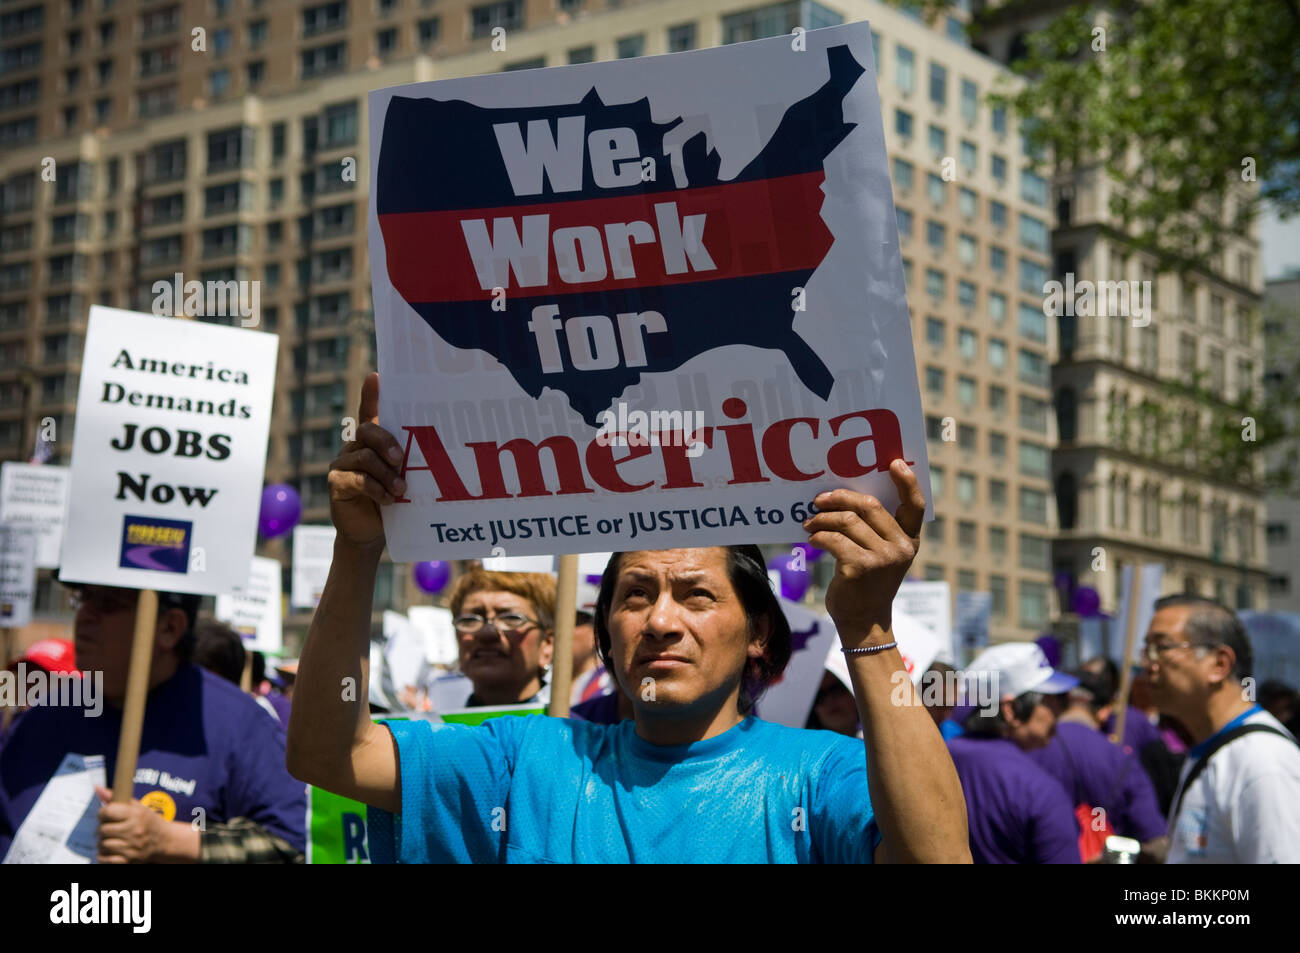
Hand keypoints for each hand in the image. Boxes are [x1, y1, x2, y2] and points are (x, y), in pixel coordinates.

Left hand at [95, 785, 169, 863]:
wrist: (165, 841)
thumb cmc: (149, 822)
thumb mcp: (138, 807)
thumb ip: (117, 798)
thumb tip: (97, 788)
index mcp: (136, 815)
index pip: (108, 811)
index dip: (103, 813)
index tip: (105, 814)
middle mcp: (134, 830)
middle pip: (103, 829)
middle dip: (103, 828)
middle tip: (109, 828)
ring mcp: (132, 847)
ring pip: (103, 845)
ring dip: (103, 842)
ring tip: (111, 839)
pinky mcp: (129, 860)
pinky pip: (106, 859)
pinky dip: (104, 856)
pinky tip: (110, 850)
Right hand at [328, 372, 405, 550]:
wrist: (372, 532)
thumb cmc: (393, 501)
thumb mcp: (404, 478)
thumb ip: (409, 463)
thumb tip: (434, 452)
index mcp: (373, 441)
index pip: (370, 411)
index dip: (371, 394)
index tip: (376, 376)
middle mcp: (355, 446)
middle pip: (368, 431)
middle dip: (387, 443)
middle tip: (402, 460)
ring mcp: (343, 463)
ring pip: (365, 457)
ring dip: (387, 474)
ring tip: (401, 490)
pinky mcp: (336, 482)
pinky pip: (357, 479)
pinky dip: (376, 489)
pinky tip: (389, 500)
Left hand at [802, 459, 925, 641]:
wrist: (862, 621)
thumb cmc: (868, 583)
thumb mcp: (881, 556)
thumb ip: (875, 531)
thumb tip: (843, 498)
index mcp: (909, 540)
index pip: (915, 506)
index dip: (907, 482)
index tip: (894, 463)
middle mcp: (900, 547)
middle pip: (869, 506)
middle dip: (840, 498)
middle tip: (819, 500)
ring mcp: (882, 558)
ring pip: (847, 521)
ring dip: (822, 518)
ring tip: (809, 522)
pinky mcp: (860, 567)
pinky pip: (832, 539)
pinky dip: (818, 536)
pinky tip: (811, 539)